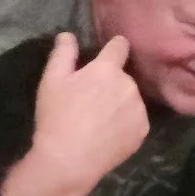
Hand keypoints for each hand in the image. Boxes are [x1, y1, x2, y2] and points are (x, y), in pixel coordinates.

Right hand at [33, 32, 148, 191]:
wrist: (68, 160)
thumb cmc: (56, 117)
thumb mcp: (52, 81)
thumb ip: (62, 54)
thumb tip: (68, 35)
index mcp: (107, 70)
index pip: (120, 46)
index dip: (114, 47)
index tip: (109, 53)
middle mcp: (129, 85)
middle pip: (123, 76)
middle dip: (111, 82)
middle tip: (92, 99)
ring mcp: (139, 110)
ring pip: (131, 98)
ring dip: (120, 102)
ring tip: (100, 119)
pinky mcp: (142, 132)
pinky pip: (136, 120)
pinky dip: (126, 123)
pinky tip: (109, 133)